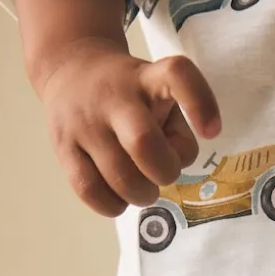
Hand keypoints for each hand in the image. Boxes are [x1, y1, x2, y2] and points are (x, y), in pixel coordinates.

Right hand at [39, 38, 221, 216]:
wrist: (69, 69)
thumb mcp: (160, 94)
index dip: (200, 103)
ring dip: (141, 194)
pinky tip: (117, 196)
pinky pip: (90, 191)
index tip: (212, 132)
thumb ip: (178, 130)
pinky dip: (112, 205)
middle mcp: (114, 97)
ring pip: (120, 177)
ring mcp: (85, 122)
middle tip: (162, 173)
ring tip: (140, 187)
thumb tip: (172, 169)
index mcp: (147, 78)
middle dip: (164, 172)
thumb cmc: (131, 95)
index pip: (177, 75)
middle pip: (144, 142)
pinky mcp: (63, 147)